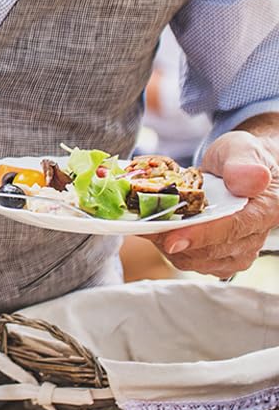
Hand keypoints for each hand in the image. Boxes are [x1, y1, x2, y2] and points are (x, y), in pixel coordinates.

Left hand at [159, 130, 278, 277]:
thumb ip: (243, 164)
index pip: (234, 228)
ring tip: (150, 220)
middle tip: (143, 221)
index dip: (201, 236)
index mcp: (268, 209)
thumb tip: (250, 179)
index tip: (171, 240)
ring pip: (195, 260)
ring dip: (167, 244)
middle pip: (210, 250)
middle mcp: (255, 236)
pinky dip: (168, 246)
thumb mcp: (241, 149)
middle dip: (173, 238)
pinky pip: (189, 260)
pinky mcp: (219, 258)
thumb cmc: (239, 159)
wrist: (237, 171)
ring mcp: (237, 251)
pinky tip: (158, 228)